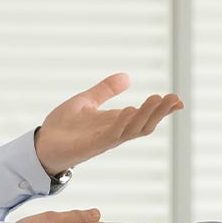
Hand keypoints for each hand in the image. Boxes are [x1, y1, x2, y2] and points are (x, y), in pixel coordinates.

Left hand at [34, 73, 183, 173]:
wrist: (42, 144)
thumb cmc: (63, 127)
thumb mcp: (86, 101)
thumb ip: (106, 90)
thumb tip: (127, 77)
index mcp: (116, 122)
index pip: (145, 116)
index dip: (162, 110)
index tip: (178, 100)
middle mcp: (115, 132)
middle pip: (145, 124)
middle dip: (160, 112)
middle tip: (174, 98)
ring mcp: (105, 140)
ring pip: (133, 129)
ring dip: (146, 115)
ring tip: (158, 100)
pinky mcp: (92, 145)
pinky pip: (112, 134)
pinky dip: (123, 123)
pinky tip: (130, 110)